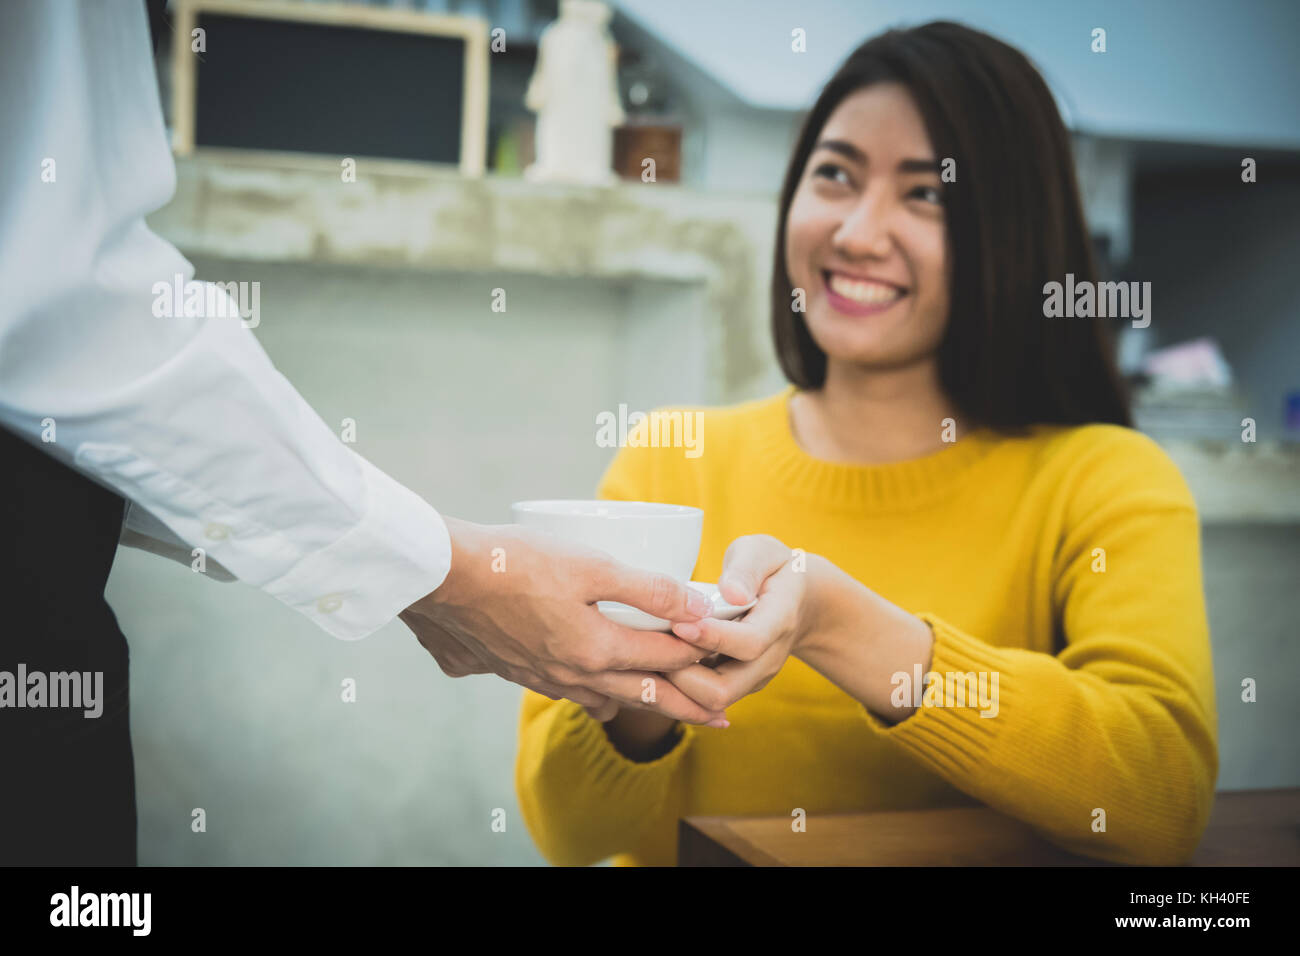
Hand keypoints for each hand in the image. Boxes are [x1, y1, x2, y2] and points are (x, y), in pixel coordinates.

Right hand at [400, 517, 726, 724]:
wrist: (441, 578)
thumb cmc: (515, 563)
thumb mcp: (591, 565)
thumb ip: (646, 589)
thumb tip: (696, 607)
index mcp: (595, 649)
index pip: (663, 659)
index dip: (700, 656)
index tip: (728, 660)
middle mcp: (573, 675)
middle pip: (644, 694)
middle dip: (688, 705)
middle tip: (722, 718)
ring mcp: (544, 678)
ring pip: (607, 699)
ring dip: (645, 704)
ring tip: (669, 711)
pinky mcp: (518, 672)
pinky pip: (571, 694)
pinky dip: (597, 698)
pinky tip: (597, 699)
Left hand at [664, 535, 814, 712]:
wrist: (799, 602)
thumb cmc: (773, 570)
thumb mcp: (764, 553)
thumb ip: (747, 568)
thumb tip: (731, 592)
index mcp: (779, 621)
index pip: (749, 643)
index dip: (712, 638)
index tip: (679, 622)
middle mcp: (767, 659)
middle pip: (722, 690)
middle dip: (681, 674)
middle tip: (651, 645)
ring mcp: (751, 677)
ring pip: (708, 702)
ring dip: (675, 684)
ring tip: (647, 654)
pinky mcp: (735, 684)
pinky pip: (702, 699)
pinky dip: (677, 687)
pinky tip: (653, 662)